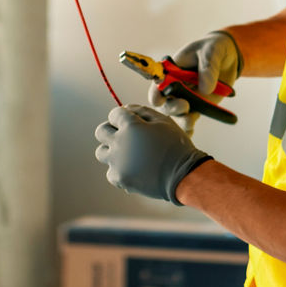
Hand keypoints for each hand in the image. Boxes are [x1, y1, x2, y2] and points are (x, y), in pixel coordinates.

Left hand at [94, 105, 212, 204]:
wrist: (184, 175)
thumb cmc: (176, 145)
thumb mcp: (163, 121)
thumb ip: (142, 111)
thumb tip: (126, 108)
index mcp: (130, 126)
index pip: (114, 114)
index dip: (123, 116)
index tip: (131, 122)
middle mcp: (119, 143)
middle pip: (101, 131)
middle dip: (111, 130)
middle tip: (124, 136)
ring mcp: (117, 162)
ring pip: (101, 152)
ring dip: (111, 150)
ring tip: (127, 154)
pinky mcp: (120, 178)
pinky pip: (111, 171)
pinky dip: (119, 170)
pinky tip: (133, 168)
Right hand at [149, 31, 241, 135]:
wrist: (227, 57)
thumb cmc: (212, 48)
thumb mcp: (211, 51)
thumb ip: (208, 67)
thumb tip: (206, 89)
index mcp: (171, 70)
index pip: (157, 83)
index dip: (155, 92)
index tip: (159, 99)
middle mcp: (175, 87)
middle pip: (166, 103)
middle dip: (172, 107)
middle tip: (185, 105)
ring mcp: (186, 99)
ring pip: (178, 115)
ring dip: (182, 120)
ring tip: (191, 121)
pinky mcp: (199, 107)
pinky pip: (191, 120)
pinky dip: (189, 128)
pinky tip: (191, 132)